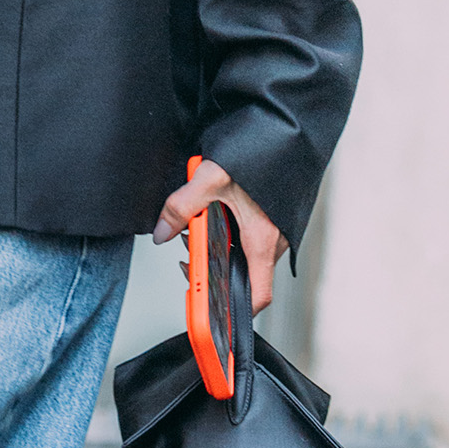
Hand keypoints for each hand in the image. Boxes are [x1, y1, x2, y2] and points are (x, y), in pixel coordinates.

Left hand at [154, 155, 284, 311]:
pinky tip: (209, 212)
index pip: (258, 294)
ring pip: (241, 252)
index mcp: (264, 241)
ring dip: (215, 246)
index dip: (236, 310)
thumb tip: (162, 232)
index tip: (213, 315)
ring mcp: (273, 230)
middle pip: (240, 272)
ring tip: (193, 227)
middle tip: (187, 254)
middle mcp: (273, 240)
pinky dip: (225, 231)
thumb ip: (181, 208)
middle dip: (210, 268)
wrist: (286, 132)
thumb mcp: (211, 181)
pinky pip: (245, 236)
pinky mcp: (269, 218)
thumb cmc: (261, 156)